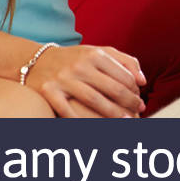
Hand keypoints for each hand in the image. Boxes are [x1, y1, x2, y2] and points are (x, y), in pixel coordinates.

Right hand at [26, 44, 145, 117]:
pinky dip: (82, 121)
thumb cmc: (75, 59)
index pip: (123, 76)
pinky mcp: (49, 92)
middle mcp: (80, 65)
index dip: (135, 90)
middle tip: (138, 113)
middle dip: (129, 103)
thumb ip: (125, 62)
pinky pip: (69, 111)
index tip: (140, 100)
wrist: (36, 61)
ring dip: (113, 114)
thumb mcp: (99, 52)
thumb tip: (143, 81)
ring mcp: (64, 79)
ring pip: (95, 101)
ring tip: (125, 121)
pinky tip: (94, 127)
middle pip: (112, 89)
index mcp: (96, 54)